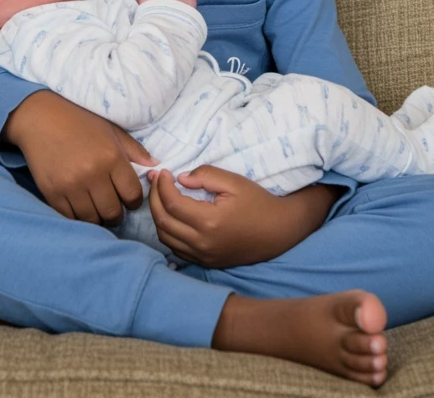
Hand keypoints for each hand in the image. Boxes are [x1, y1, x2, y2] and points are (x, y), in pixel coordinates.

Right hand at [2, 91, 155, 224]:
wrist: (40, 118)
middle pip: (113, 212)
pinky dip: (78, 217)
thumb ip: (134, 150)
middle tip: (113, 207)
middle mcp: (93, 174)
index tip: (129, 199)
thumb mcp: (111, 130)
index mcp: (111, 157)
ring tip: (97, 209)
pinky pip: (71, 218)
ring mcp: (71, 186)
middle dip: (117, 214)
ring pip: (92, 220)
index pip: (132, 194)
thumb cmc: (80, 121)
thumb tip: (156, 167)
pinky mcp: (52, 193)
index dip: (134, 201)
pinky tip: (80, 207)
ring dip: (97, 218)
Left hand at [147, 166, 339, 267]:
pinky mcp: (206, 262)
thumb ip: (205, 176)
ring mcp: (203, 256)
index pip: (171, 203)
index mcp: (209, 221)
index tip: (163, 171)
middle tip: (156, 180)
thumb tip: (181, 179)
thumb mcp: (234, 181)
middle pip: (163, 221)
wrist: (279, 231)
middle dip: (154, 198)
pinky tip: (172, 216)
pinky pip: (176, 249)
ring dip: (158, 215)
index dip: (162, 185)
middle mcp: (202, 243)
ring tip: (160, 196)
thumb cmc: (258, 202)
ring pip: (166, 238)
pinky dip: (168, 232)